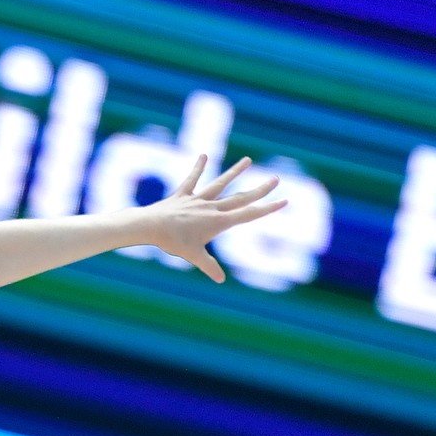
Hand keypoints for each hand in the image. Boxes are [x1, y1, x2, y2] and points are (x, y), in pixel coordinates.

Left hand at [146, 155, 285, 281]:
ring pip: (220, 183)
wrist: (151, 226)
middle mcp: (211, 207)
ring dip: (235, 171)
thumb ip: (209, 267)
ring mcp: (198, 199)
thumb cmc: (173, 242)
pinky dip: (198, 167)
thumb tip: (221, 280)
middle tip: (275, 179)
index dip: (268, 208)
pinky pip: (192, 179)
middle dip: (260, 189)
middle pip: (240, 197)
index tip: (284, 200)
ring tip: (248, 159)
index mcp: (218, 221)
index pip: (249, 214)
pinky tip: (204, 155)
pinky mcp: (183, 194)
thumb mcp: (194, 256)